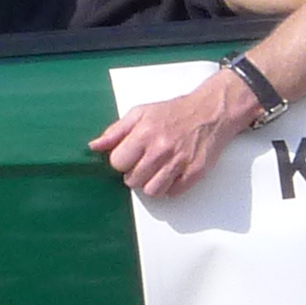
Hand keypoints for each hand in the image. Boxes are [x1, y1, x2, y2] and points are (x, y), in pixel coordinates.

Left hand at [89, 73, 253, 197]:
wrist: (210, 112)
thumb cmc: (174, 112)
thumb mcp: (141, 113)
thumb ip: (115, 131)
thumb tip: (94, 146)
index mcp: (144, 133)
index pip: (117, 162)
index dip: (122, 161)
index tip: (130, 155)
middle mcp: (161, 148)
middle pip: (133, 180)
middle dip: (136, 173)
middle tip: (146, 162)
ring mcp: (179, 162)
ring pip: (152, 191)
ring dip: (152, 183)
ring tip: (158, 169)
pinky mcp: (195, 172)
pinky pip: (173, 192)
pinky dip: (171, 186)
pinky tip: (174, 172)